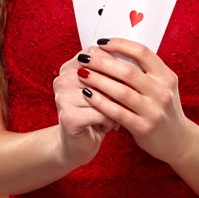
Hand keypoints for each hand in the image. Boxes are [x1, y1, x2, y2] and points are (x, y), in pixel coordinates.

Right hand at [54, 49, 118, 167]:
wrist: (79, 144)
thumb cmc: (95, 113)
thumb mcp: (102, 89)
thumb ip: (111, 72)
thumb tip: (136, 63)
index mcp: (69, 67)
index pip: (97, 53)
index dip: (117, 63)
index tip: (129, 75)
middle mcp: (62, 79)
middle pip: (101, 73)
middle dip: (120, 86)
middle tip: (129, 98)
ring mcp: (63, 97)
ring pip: (104, 94)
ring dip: (117, 106)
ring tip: (119, 113)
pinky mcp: (69, 116)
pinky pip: (101, 112)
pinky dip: (112, 120)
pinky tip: (112, 125)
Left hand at [76, 38, 196, 164]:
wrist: (178, 141)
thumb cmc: (162, 109)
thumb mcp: (162, 86)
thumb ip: (144, 71)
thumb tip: (114, 51)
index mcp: (166, 76)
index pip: (142, 53)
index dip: (120, 45)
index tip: (102, 43)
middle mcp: (162, 91)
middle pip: (128, 71)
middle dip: (102, 62)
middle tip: (85, 58)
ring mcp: (154, 111)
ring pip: (121, 91)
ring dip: (98, 81)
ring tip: (82, 74)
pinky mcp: (144, 127)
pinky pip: (117, 112)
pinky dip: (100, 102)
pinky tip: (88, 95)